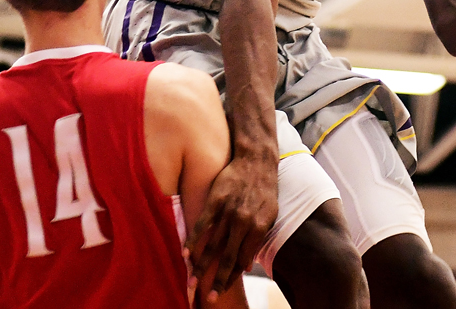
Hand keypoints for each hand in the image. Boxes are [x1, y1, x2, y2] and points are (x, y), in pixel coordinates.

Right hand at [186, 154, 278, 295]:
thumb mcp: (269, 216)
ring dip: (202, 265)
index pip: (243, 260)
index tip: (223, 292)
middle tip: (210, 299)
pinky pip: (203, 223)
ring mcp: (229, 211)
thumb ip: (257, 240)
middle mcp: (243, 222)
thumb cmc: (264, 190)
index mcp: (259, 228)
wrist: (256, 160)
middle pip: (227, 257)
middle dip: (217, 280)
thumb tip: (247, 266)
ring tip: (193, 281)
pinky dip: (194, 239)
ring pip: (213, 244)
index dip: (232, 277)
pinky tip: (186, 253)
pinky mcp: (215, 200)